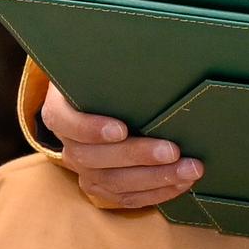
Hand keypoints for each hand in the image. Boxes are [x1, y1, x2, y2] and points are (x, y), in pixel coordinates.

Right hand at [39, 80, 202, 212]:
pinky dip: (157, 193)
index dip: (91, 129)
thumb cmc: (102, 85)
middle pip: (97, 158)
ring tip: (188, 170)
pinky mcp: (103, 189)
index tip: (121, 129)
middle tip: (173, 150)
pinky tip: (181, 183)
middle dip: (138, 156)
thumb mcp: (98, 70)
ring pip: (116, 183)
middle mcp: (69, 148)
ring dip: (156, 178)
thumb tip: (149, 50)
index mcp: (59, 113)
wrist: (95, 108)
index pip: (68, 123)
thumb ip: (113, 69)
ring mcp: (85, 172)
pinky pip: (128, 198)